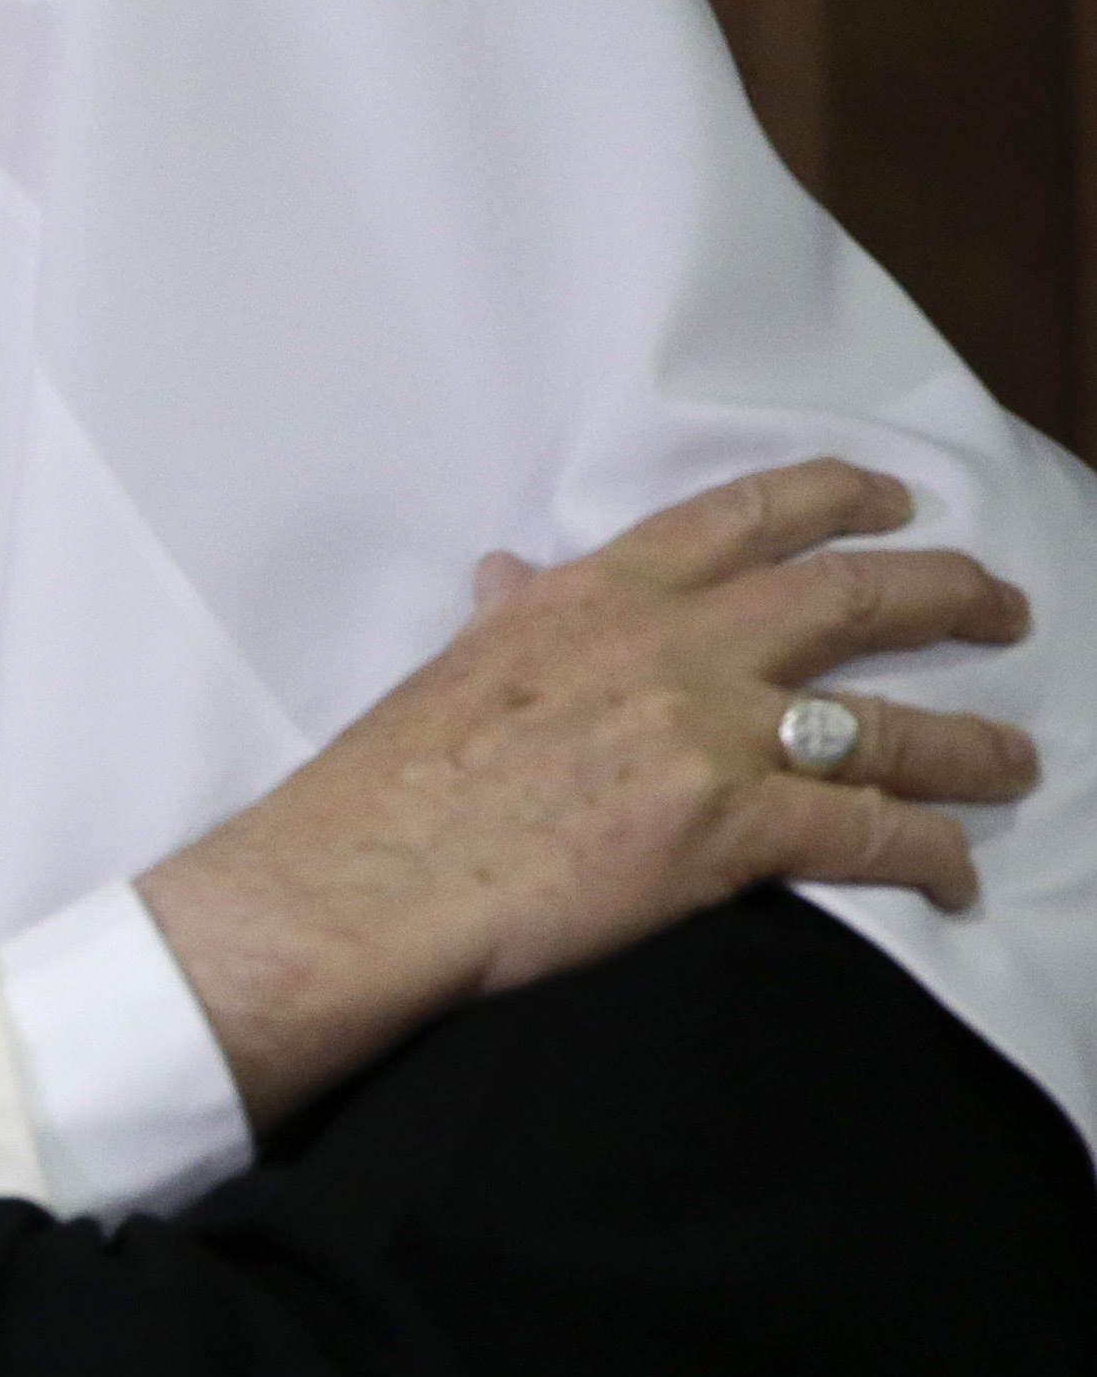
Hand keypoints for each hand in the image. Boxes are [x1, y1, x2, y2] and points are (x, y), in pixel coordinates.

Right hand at [141, 460, 1037, 1128]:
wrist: (363, 880)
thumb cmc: (386, 786)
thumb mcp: (450, 667)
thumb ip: (505, 616)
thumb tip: (505, 576)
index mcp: (596, 596)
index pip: (744, 516)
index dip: (836, 496)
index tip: (890, 497)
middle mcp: (669, 648)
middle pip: (849, 597)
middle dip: (945, 594)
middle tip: (999, 606)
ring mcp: (704, 738)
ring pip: (884, 724)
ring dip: (968, 745)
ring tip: (1012, 759)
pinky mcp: (725, 834)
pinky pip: (866, 832)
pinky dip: (928, 850)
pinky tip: (953, 870)